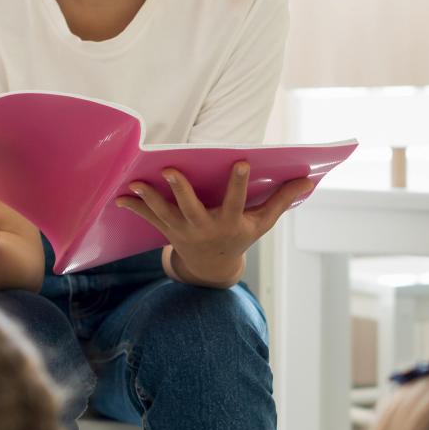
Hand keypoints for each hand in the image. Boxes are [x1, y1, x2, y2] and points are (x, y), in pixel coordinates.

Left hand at [115, 161, 313, 286]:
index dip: (239, 182)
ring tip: (135, 182)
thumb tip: (309, 180)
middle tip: (170, 171)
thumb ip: (282, 200)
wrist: (212, 267)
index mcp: (231, 223)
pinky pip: (149, 219)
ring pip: (165, 213)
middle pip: (192, 208)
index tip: (241, 161)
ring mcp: (184, 231)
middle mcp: (205, 227)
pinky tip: (119, 197)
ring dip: (149, 199)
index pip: (237, 200)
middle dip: (181, 190)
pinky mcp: (168, 230)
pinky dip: (134, 208)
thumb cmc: (241, 236)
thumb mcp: (263, 222)